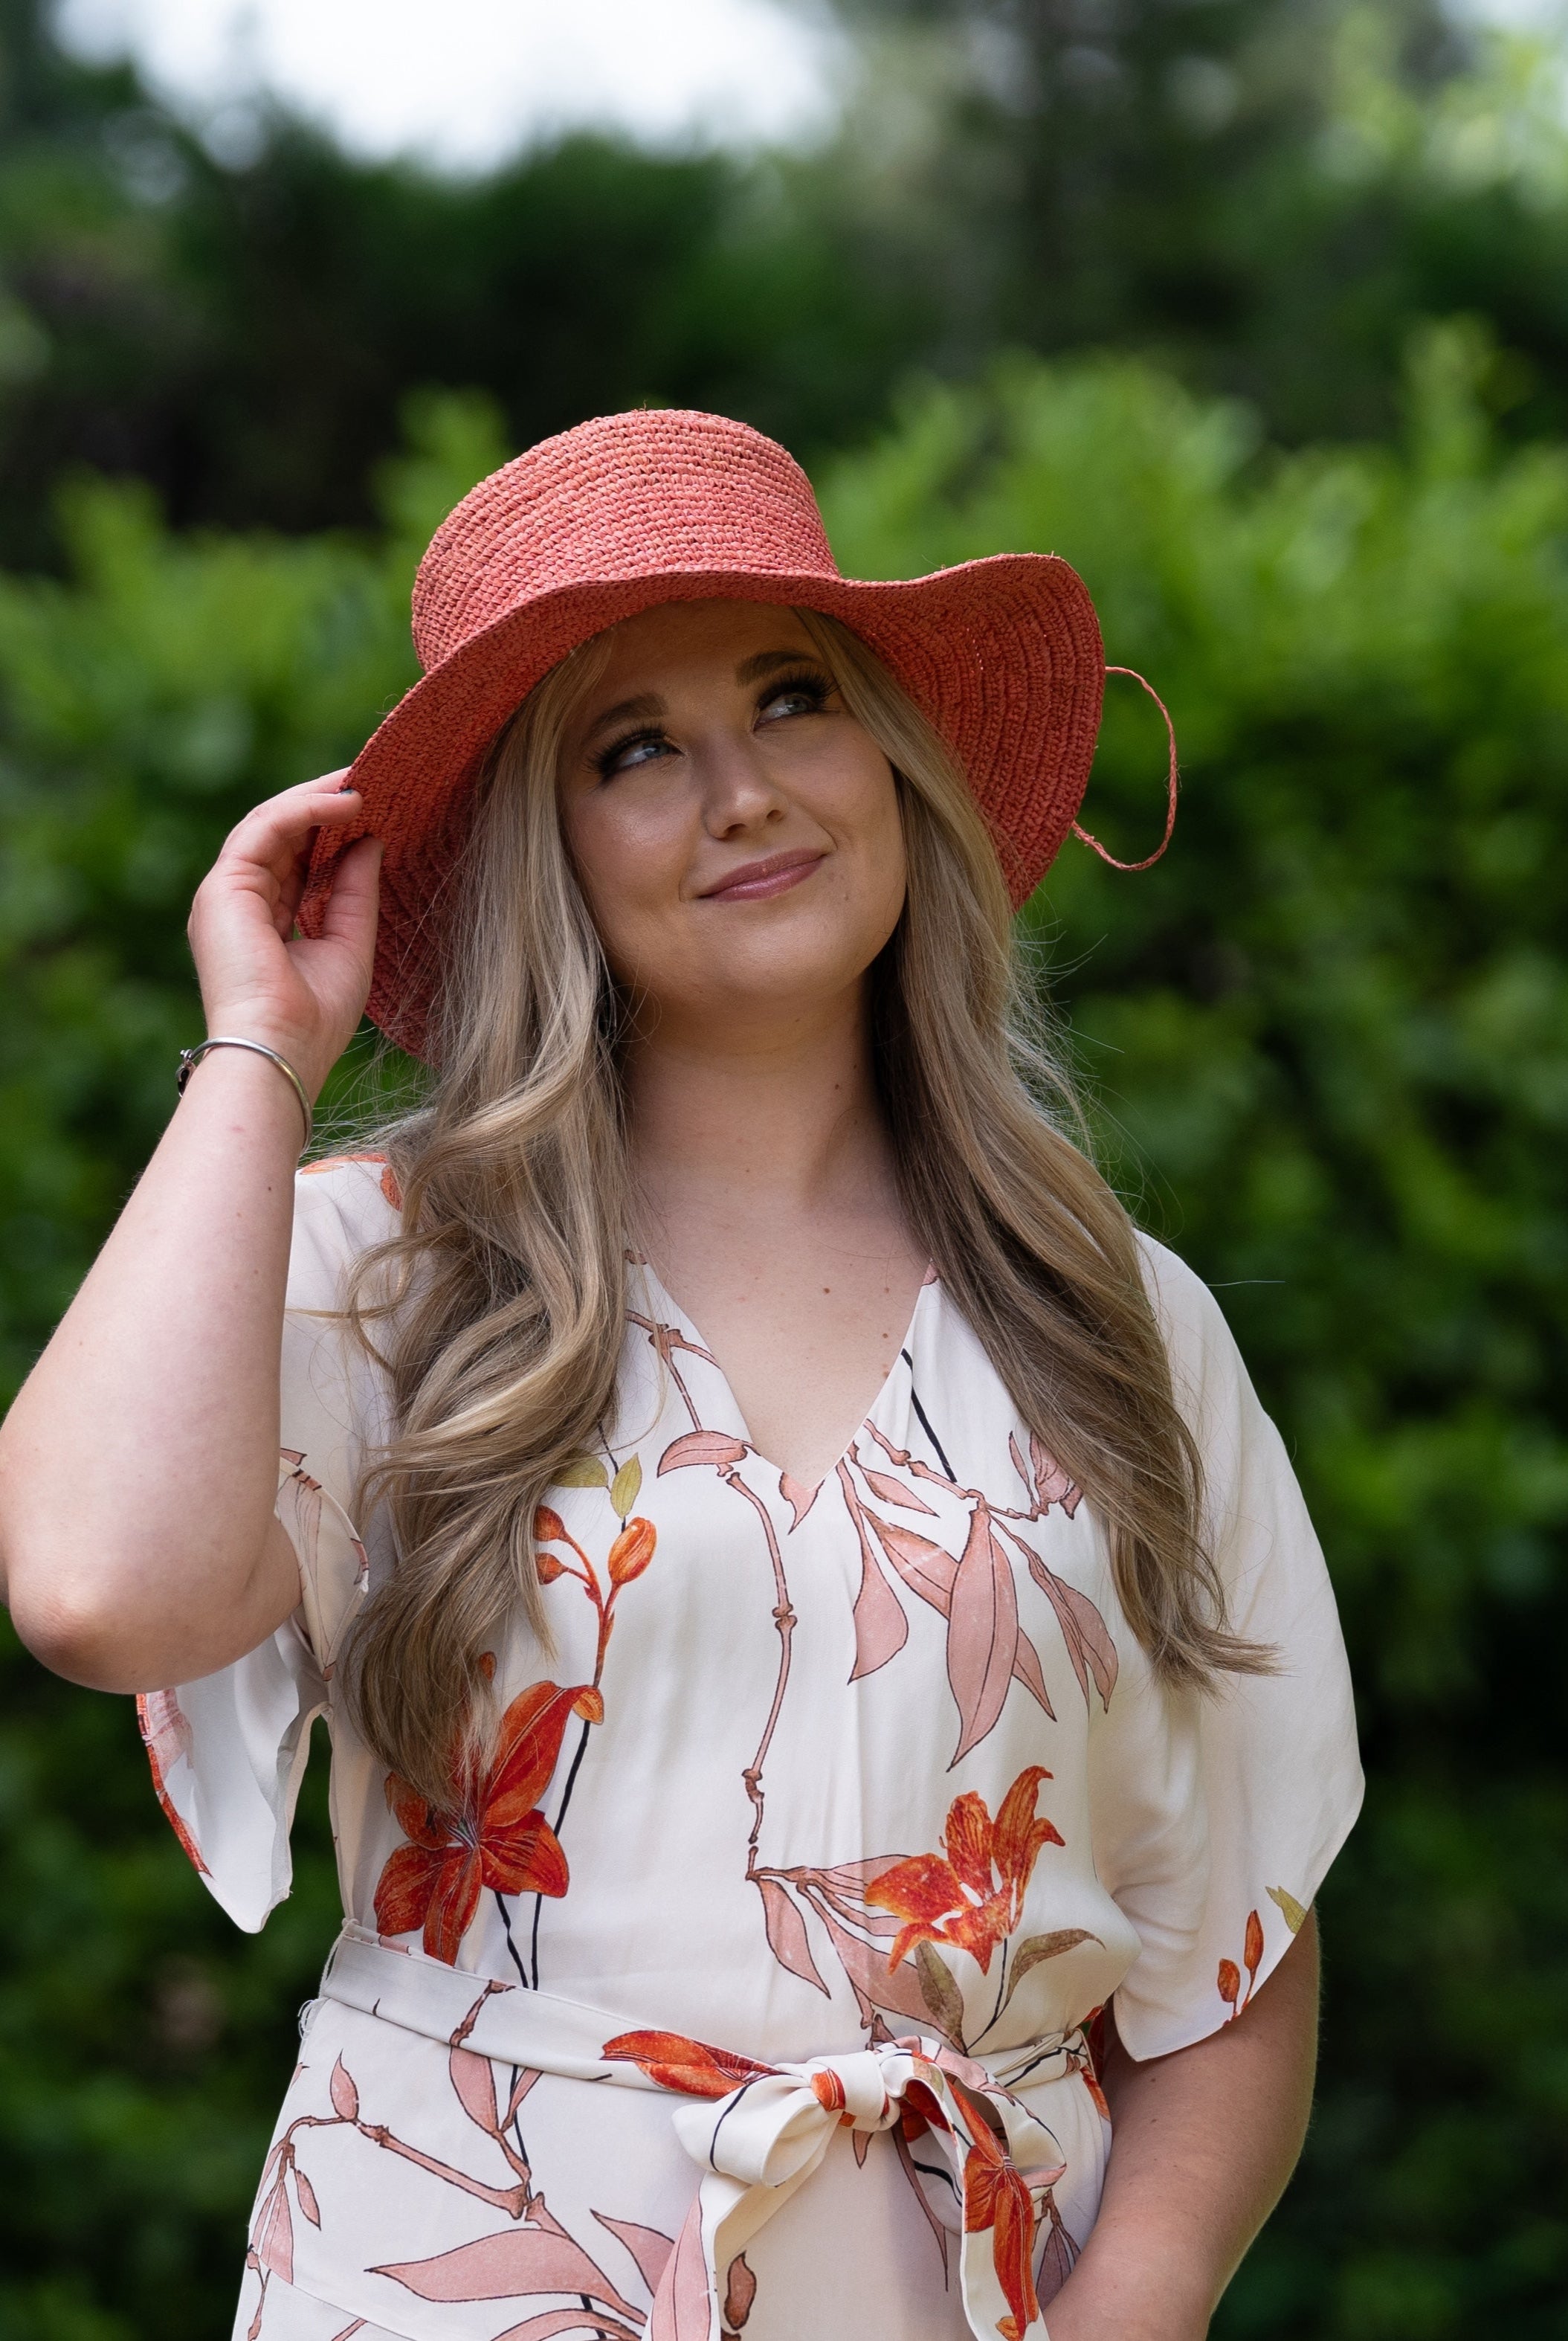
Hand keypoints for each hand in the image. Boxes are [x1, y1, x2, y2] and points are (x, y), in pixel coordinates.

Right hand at [187, 775, 381, 1099]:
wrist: (281, 1051)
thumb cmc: (314, 1019)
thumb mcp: (349, 943)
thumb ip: (355, 891)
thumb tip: (370, 840)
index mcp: (263, 921)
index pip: (296, 859)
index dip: (331, 830)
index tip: (373, 809)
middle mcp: (239, 903)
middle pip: (281, 835)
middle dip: (325, 805)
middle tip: (371, 780)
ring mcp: (226, 894)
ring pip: (270, 823)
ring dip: (317, 798)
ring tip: (363, 783)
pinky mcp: (223, 887)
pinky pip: (266, 828)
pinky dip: (305, 809)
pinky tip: (346, 803)